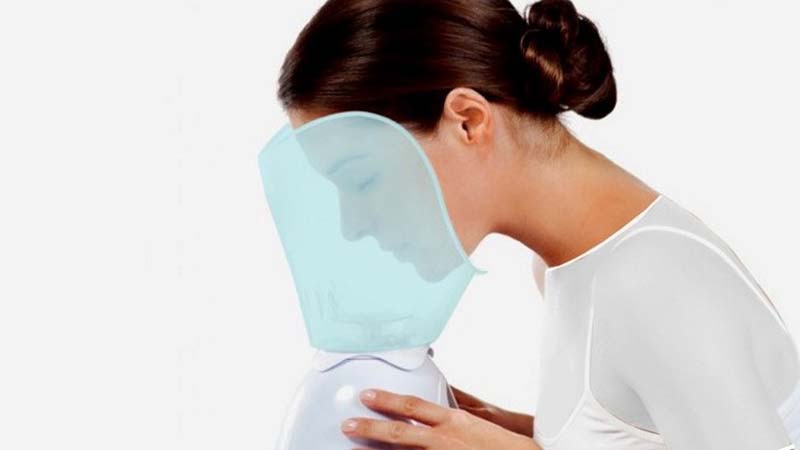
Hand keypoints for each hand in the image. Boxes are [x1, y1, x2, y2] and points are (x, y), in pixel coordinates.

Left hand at [341, 388, 542, 449]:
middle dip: (370, 428)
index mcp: (452, 421)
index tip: (367, 396)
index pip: (413, 406)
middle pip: (400, 433)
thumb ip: (453, 408)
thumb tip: (436, 400)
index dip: (387, 400)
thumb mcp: (477, 417)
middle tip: (346, 425)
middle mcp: (445, 440)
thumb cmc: (501, 441)